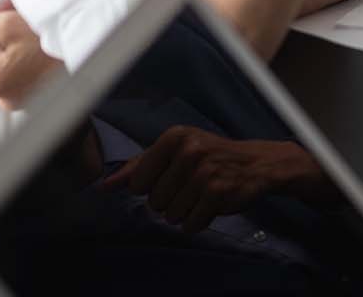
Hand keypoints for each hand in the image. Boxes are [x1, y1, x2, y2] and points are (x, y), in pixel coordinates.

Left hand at [0, 0, 61, 110]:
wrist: (87, 38)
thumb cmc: (49, 34)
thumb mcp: (4, 24)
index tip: (6, 22)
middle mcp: (6, 98)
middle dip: (0, 42)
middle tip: (22, 25)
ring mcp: (24, 101)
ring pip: (6, 68)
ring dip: (15, 51)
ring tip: (35, 36)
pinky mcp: (39, 98)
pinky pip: (22, 77)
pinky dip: (28, 63)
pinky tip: (41, 50)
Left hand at [101, 129, 328, 233]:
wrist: (257, 163)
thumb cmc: (210, 156)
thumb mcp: (176, 150)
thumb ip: (138, 166)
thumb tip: (105, 186)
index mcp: (175, 136)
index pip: (138, 181)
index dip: (151, 187)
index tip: (171, 177)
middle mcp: (190, 151)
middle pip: (154, 201)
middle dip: (169, 201)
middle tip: (190, 186)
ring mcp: (206, 172)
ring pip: (170, 215)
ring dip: (184, 212)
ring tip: (200, 195)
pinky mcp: (219, 193)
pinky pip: (190, 224)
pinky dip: (198, 221)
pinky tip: (210, 205)